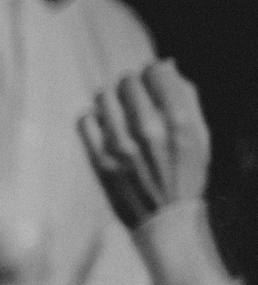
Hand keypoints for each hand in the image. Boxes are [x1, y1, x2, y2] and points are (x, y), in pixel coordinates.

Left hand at [81, 60, 211, 229]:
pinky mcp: (99, 161)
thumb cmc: (186, 173)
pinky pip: (85, 119)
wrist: (166, 220)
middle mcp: (148, 130)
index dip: (154, 72)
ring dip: (111, 98)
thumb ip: (186, 98)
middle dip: (133, 85)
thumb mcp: (200, 135)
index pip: (156, 71)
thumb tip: (166, 65)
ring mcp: (120, 146)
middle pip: (128, 81)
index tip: (154, 83)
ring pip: (103, 96)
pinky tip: (104, 127)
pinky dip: (93, 118)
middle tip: (137, 99)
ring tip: (120, 111)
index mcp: (179, 121)